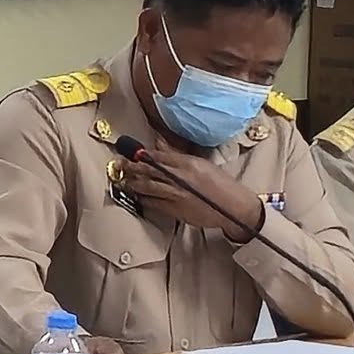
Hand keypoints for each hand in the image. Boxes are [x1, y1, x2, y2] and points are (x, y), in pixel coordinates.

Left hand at [122, 148, 263, 239]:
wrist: (233, 207)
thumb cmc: (221, 185)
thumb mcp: (202, 164)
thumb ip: (178, 155)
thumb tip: (160, 143)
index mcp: (189, 164)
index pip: (160, 156)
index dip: (143, 155)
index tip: (132, 152)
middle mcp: (181, 178)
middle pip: (150, 170)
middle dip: (132, 168)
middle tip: (120, 165)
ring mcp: (177, 194)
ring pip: (149, 187)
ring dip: (133, 184)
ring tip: (123, 181)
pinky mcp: (176, 210)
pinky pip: (154, 203)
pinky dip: (144, 199)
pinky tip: (137, 197)